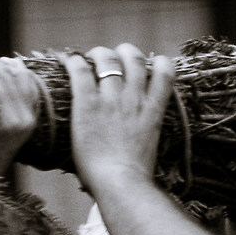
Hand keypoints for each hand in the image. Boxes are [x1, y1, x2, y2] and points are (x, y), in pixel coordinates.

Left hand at [68, 44, 175, 193]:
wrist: (121, 182)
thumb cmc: (136, 174)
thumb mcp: (151, 145)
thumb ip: (147, 129)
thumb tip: (140, 132)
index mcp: (153, 110)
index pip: (165, 71)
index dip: (157, 63)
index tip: (146, 67)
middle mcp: (135, 99)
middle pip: (134, 58)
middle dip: (125, 52)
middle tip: (114, 58)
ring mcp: (111, 100)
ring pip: (107, 59)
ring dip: (99, 54)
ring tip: (91, 58)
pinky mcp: (87, 104)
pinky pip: (80, 71)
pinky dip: (74, 61)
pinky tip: (70, 62)